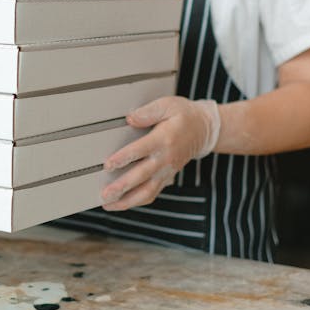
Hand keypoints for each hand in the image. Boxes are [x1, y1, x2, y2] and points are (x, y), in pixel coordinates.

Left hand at [101, 97, 219, 210]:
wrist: (203, 130)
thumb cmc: (184, 116)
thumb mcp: (168, 105)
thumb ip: (148, 111)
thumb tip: (131, 118)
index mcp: (164, 139)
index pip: (141, 150)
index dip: (124, 158)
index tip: (108, 165)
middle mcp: (165, 159)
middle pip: (142, 176)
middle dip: (123, 186)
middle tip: (106, 193)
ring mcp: (166, 171)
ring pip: (147, 191)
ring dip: (127, 200)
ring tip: (109, 204)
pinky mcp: (166, 178)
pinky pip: (151, 194)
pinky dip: (136, 202)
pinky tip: (120, 204)